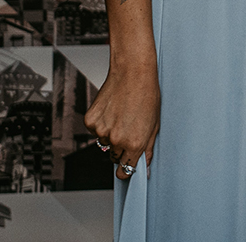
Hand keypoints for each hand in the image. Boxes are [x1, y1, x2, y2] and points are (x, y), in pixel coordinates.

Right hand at [84, 62, 159, 178]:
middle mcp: (117, 140)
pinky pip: (95, 130)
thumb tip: (145, 166)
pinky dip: (101, 124)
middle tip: (128, 130)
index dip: (126, 169)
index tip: (127, 167)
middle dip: (121, 149)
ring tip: (121, 115)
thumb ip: (148, 148)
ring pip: (104, 142)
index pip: (125, 171)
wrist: (133, 72)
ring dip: (110, 134)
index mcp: (134, 144)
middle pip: (114, 157)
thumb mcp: (155, 124)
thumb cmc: (147, 95)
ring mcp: (101, 131)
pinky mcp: (90, 121)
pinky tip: (112, 110)